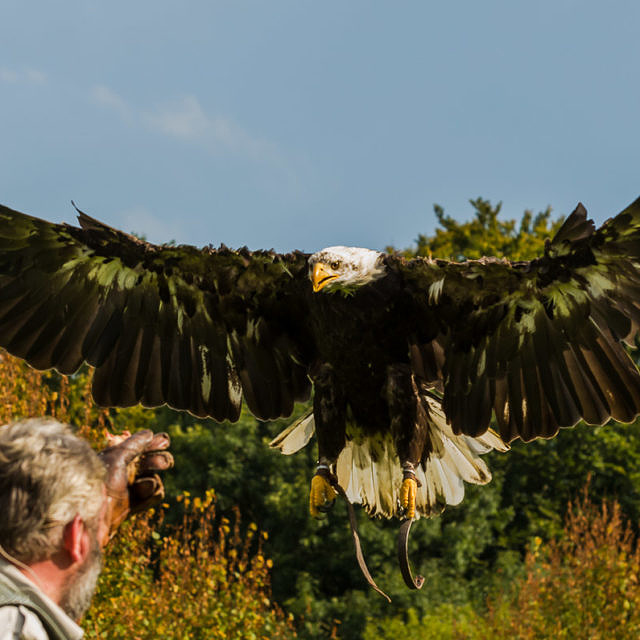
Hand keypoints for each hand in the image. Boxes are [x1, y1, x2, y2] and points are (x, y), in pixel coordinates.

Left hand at [98, 430, 173, 544]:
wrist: (87, 517)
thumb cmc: (100, 482)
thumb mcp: (116, 458)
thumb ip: (134, 444)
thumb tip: (150, 433)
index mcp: (118, 458)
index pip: (142, 446)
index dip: (155, 443)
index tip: (164, 442)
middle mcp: (124, 472)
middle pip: (152, 462)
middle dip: (160, 461)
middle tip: (163, 464)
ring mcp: (128, 489)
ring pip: (154, 479)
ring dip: (153, 481)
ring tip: (143, 485)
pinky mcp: (132, 505)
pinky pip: (154, 495)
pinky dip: (153, 494)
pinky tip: (144, 495)